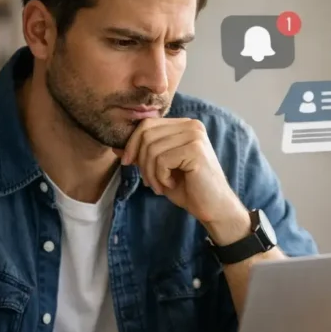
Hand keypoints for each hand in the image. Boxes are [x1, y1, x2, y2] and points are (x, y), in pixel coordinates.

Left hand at [117, 118, 251, 242]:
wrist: (214, 207)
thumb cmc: (189, 188)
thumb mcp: (160, 168)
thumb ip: (142, 154)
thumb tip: (116, 147)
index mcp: (184, 125)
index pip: (147, 124)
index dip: (132, 143)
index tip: (128, 163)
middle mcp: (192, 125)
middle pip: (147, 133)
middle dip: (140, 160)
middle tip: (148, 181)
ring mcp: (195, 136)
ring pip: (152, 148)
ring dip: (150, 172)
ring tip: (160, 186)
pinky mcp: (195, 150)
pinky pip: (162, 160)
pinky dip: (160, 177)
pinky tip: (171, 184)